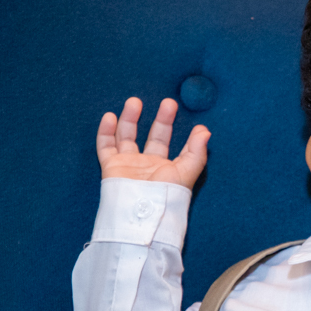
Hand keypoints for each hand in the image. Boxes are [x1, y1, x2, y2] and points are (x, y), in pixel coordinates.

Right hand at [96, 96, 210, 189]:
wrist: (142, 209)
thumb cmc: (167, 191)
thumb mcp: (187, 170)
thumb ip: (197, 150)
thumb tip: (205, 130)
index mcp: (167, 167)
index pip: (171, 144)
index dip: (173, 127)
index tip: (175, 108)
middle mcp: (148, 165)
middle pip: (153, 137)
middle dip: (160, 120)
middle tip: (167, 102)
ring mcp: (128, 165)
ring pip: (127, 137)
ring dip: (129, 119)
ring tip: (134, 102)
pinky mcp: (111, 166)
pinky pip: (105, 146)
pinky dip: (105, 132)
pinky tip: (110, 117)